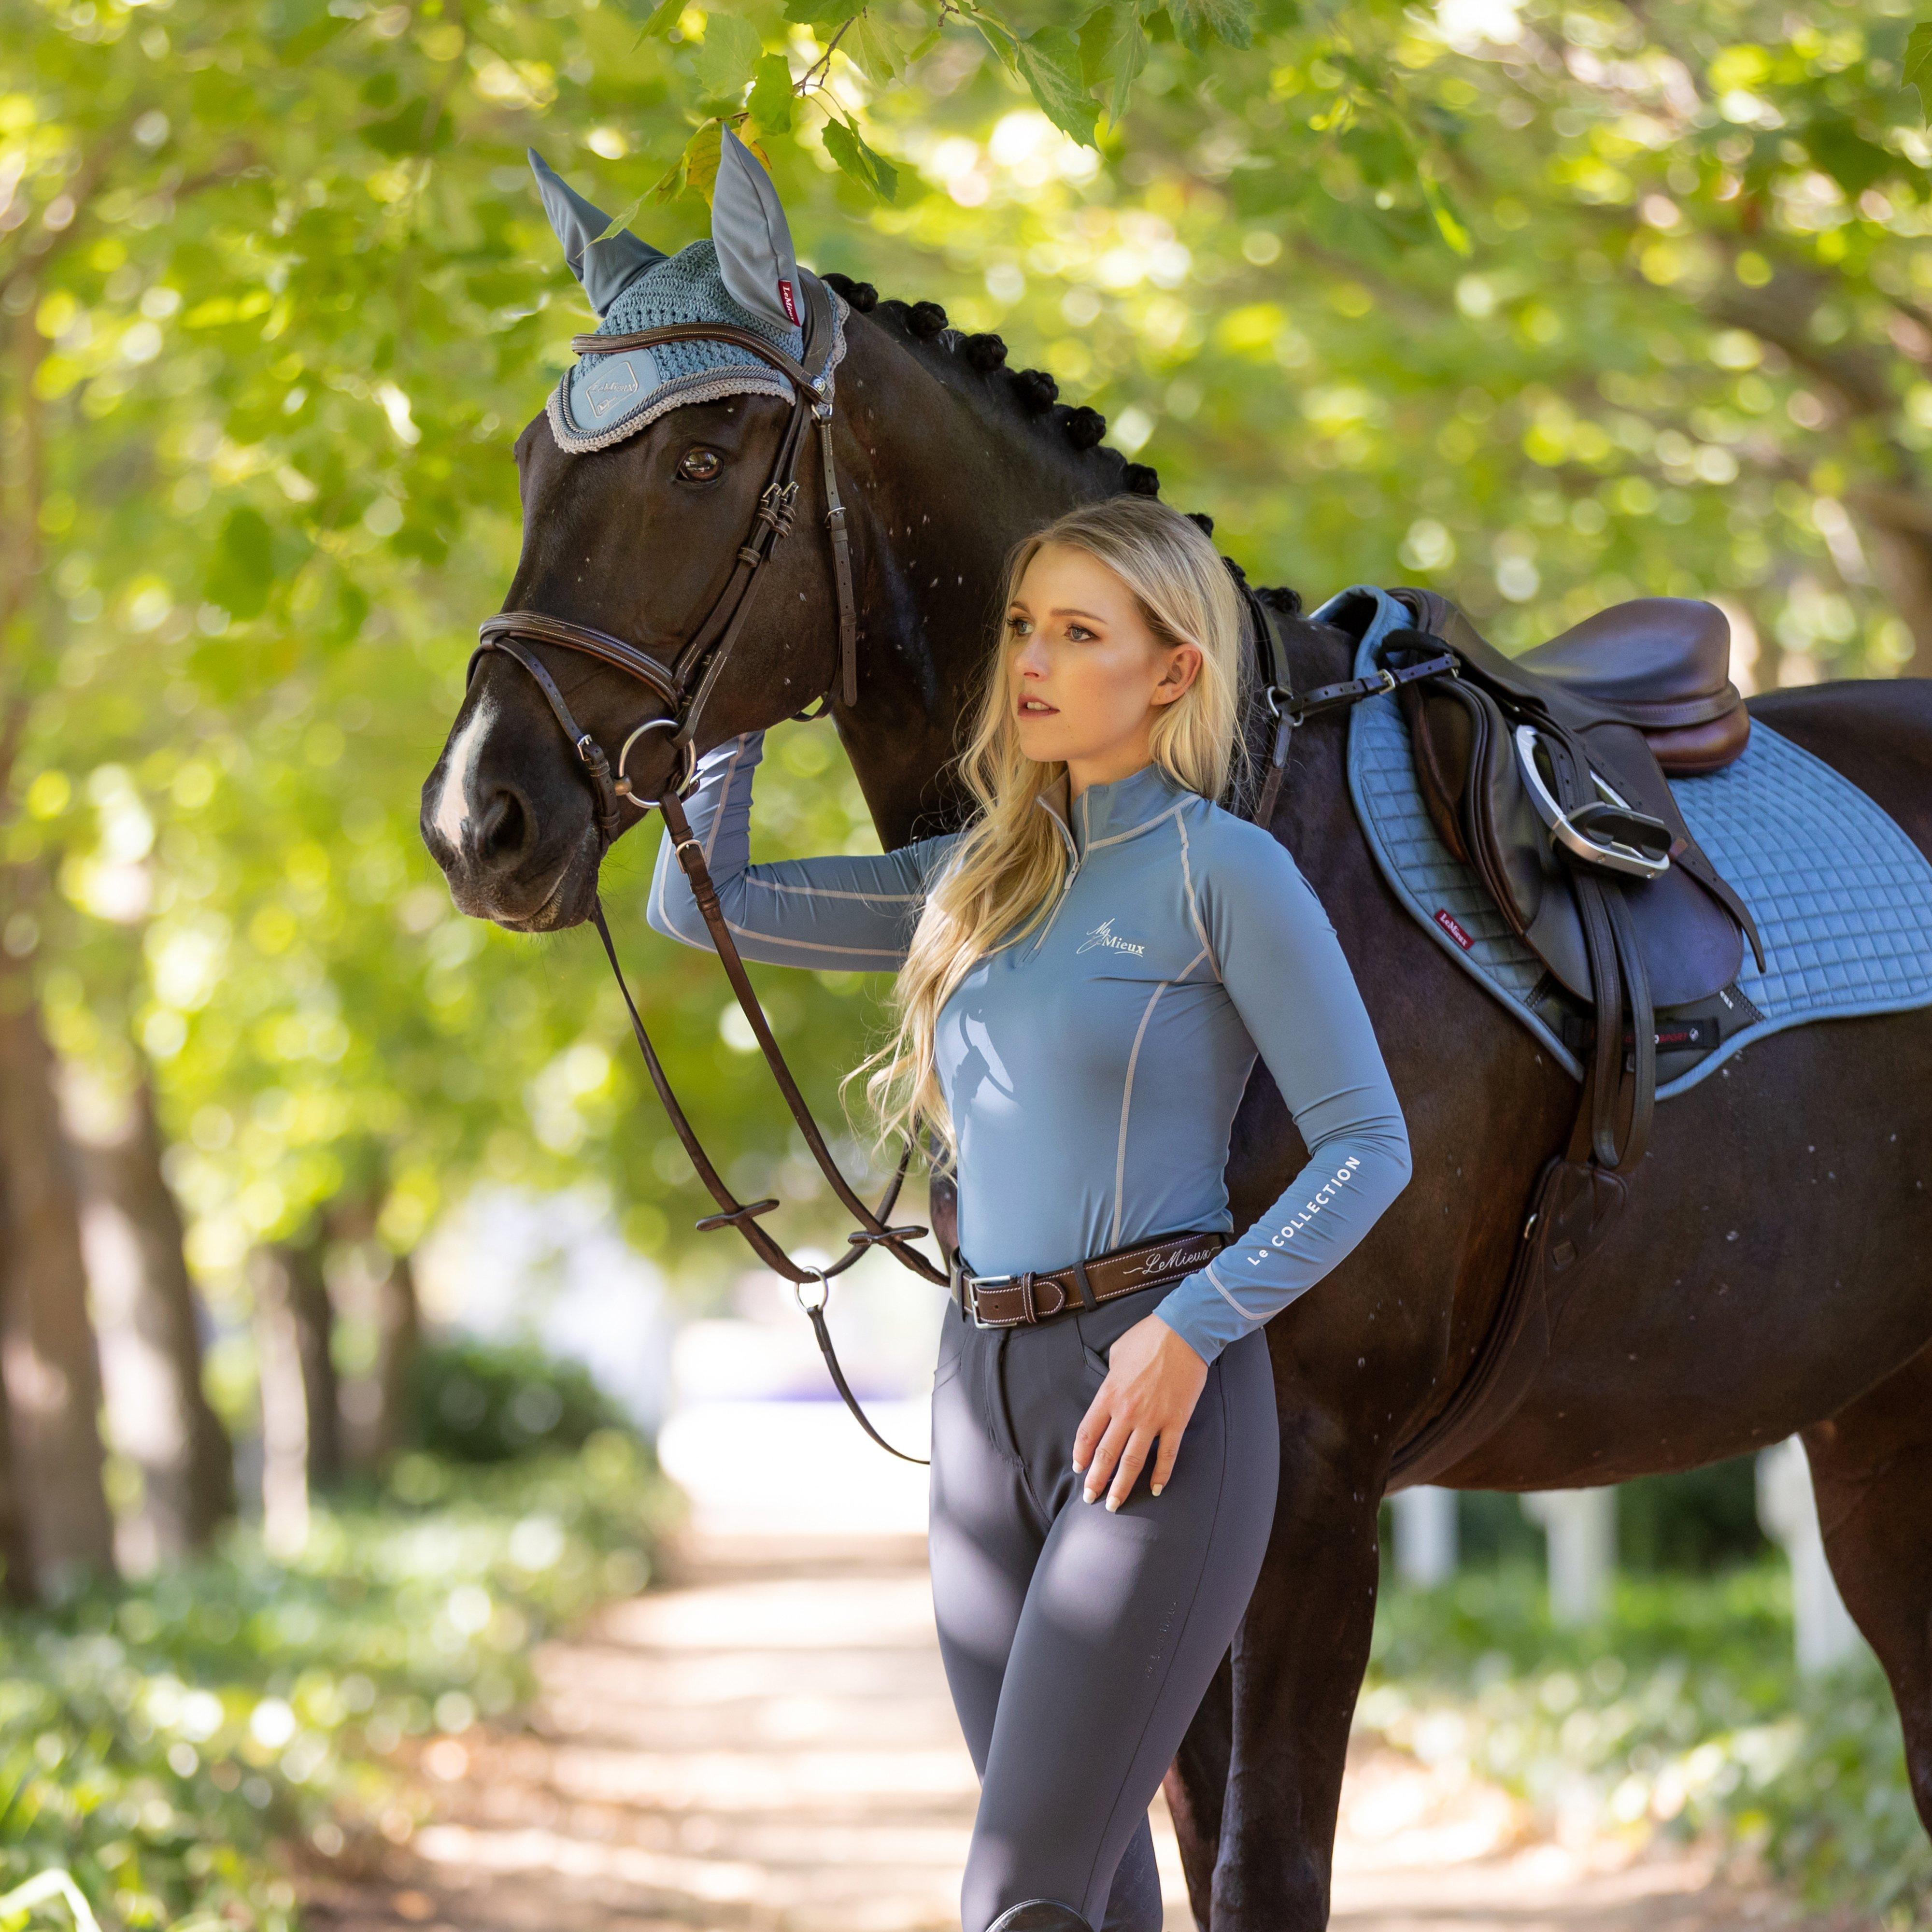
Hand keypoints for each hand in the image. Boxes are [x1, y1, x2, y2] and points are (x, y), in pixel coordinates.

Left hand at [1071, 1311, 1208, 1509]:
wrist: (1183, 1331)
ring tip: (1114, 1505)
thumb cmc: (1149, 1337)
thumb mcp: (1117, 1353)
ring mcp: (1152, 1419)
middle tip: (1090, 1499)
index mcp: (1109, 1394)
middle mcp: (1126, 1411)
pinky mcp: (1176, 1421)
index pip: (1088, 1433)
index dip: (1081, 1454)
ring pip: (1132, 1461)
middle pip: (1106, 1453)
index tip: (1078, 1469)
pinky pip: (1167, 1455)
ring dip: (1122, 1485)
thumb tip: (1111, 1387)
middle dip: (1096, 1480)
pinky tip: (1155, 1489)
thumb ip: (1110, 1375)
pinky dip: (1161, 1475)